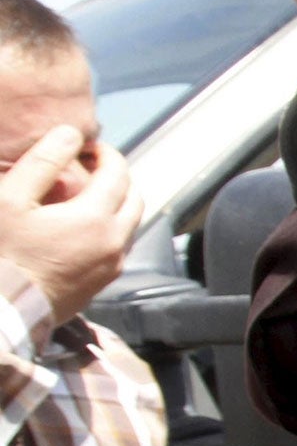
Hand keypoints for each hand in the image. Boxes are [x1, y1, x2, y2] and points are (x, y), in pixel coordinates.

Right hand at [0, 129, 140, 325]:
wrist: (1, 310)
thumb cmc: (0, 255)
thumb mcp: (10, 199)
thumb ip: (43, 162)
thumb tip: (70, 135)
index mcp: (95, 219)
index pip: (117, 173)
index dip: (106, 154)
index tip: (89, 147)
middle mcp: (113, 243)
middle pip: (134, 199)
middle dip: (117, 178)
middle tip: (91, 167)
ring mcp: (110, 267)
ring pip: (129, 225)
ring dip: (116, 204)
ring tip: (85, 194)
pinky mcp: (101, 284)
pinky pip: (117, 247)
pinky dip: (109, 228)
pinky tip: (80, 225)